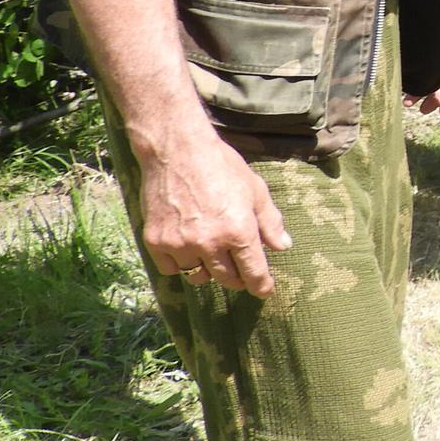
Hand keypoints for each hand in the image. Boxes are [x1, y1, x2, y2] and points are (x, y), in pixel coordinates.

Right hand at [136, 133, 292, 297]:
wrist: (177, 150)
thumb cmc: (221, 166)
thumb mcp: (255, 190)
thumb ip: (270, 222)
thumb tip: (283, 247)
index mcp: (239, 231)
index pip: (253, 273)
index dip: (261, 285)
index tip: (264, 290)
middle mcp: (209, 242)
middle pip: (226, 279)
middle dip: (237, 278)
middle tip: (239, 270)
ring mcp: (180, 244)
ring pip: (197, 276)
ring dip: (207, 270)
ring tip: (211, 253)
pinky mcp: (156, 242)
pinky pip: (171, 269)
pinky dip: (180, 263)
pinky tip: (186, 246)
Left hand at [408, 27, 439, 114]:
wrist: (417, 1)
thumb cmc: (433, 24)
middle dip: (437, 98)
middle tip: (425, 110)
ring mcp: (439, 53)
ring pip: (434, 80)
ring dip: (423, 94)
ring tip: (410, 103)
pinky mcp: (425, 52)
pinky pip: (423, 72)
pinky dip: (415, 84)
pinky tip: (406, 94)